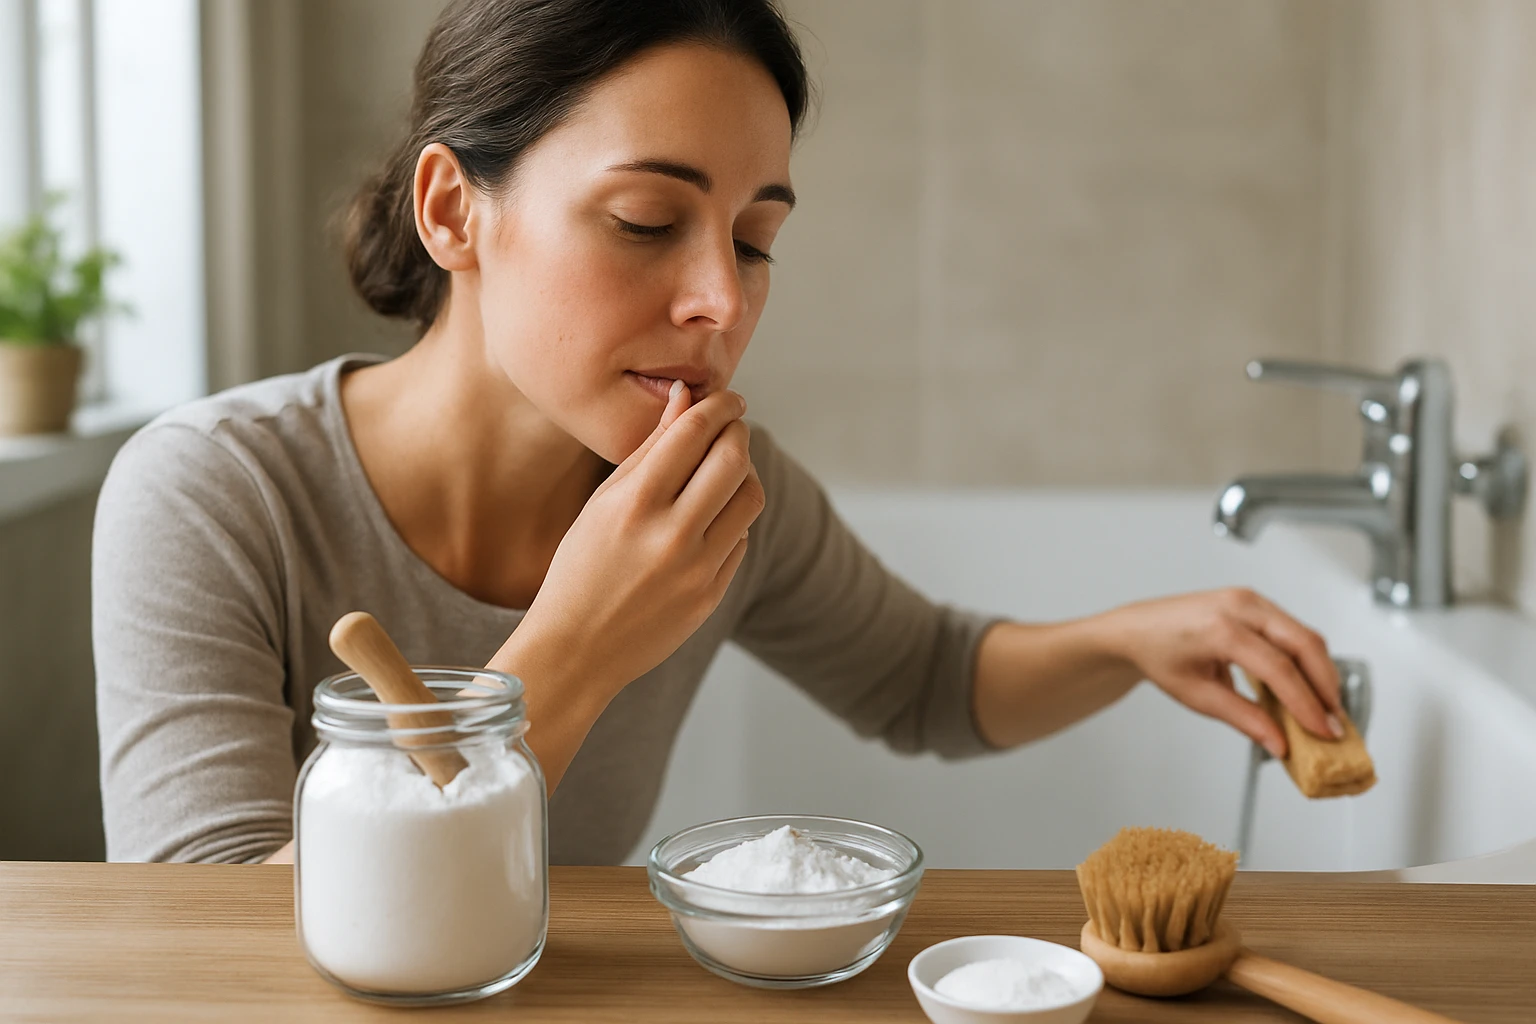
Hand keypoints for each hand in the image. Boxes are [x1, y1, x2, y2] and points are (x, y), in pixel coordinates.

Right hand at [511, 381, 764, 698]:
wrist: (577, 648)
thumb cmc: (581, 567)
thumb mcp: (603, 502)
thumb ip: (648, 449)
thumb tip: (684, 398)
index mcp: (634, 503)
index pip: (694, 432)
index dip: (719, 405)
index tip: (727, 398)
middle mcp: (670, 534)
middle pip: (734, 459)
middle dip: (738, 432)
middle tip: (731, 427)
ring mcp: (696, 569)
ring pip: (750, 498)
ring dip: (744, 474)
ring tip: (722, 473)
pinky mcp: (711, 595)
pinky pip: (740, 539)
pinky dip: (731, 520)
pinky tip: (706, 521)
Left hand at [1098, 587, 1343, 757]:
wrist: (1138, 628)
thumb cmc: (1159, 655)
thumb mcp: (1197, 695)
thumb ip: (1243, 719)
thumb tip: (1279, 743)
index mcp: (1220, 628)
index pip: (1278, 669)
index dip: (1306, 703)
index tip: (1324, 731)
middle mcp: (1239, 606)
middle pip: (1303, 644)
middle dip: (1326, 685)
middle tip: (1336, 721)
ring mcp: (1249, 599)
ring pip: (1304, 635)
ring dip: (1321, 672)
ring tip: (1326, 708)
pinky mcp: (1254, 602)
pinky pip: (1292, 629)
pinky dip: (1307, 658)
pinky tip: (1309, 686)